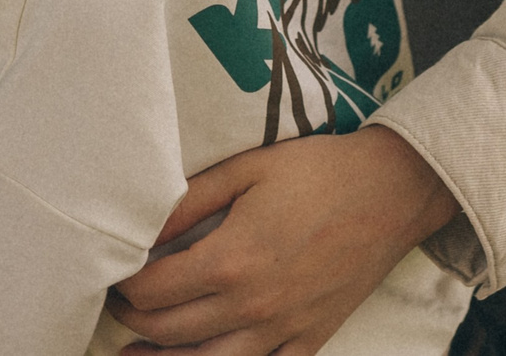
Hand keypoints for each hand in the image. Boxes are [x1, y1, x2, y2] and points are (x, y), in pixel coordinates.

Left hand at [109, 127, 459, 354]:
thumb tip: (142, 227)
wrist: (394, 190)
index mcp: (232, 259)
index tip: (111, 272)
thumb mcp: (248, 168)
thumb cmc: (320, 171)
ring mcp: (283, 329)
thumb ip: (190, 200)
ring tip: (137, 352)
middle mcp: (253, 305)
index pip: (151, 291)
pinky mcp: (310, 338)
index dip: (121, 285)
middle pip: (169, 331)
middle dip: (132, 319)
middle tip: (117, 303)